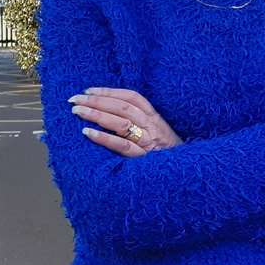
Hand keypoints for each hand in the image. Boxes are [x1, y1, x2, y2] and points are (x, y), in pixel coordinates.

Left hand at [68, 87, 182, 157]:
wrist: (189, 174)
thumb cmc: (168, 154)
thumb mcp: (158, 133)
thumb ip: (139, 122)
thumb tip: (108, 113)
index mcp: (155, 118)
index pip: (132, 97)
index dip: (110, 91)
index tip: (89, 90)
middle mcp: (152, 127)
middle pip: (123, 107)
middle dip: (97, 100)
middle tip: (75, 99)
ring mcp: (149, 142)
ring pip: (121, 123)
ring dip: (97, 115)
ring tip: (77, 111)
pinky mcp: (145, 159)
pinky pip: (123, 146)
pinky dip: (105, 138)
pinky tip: (88, 133)